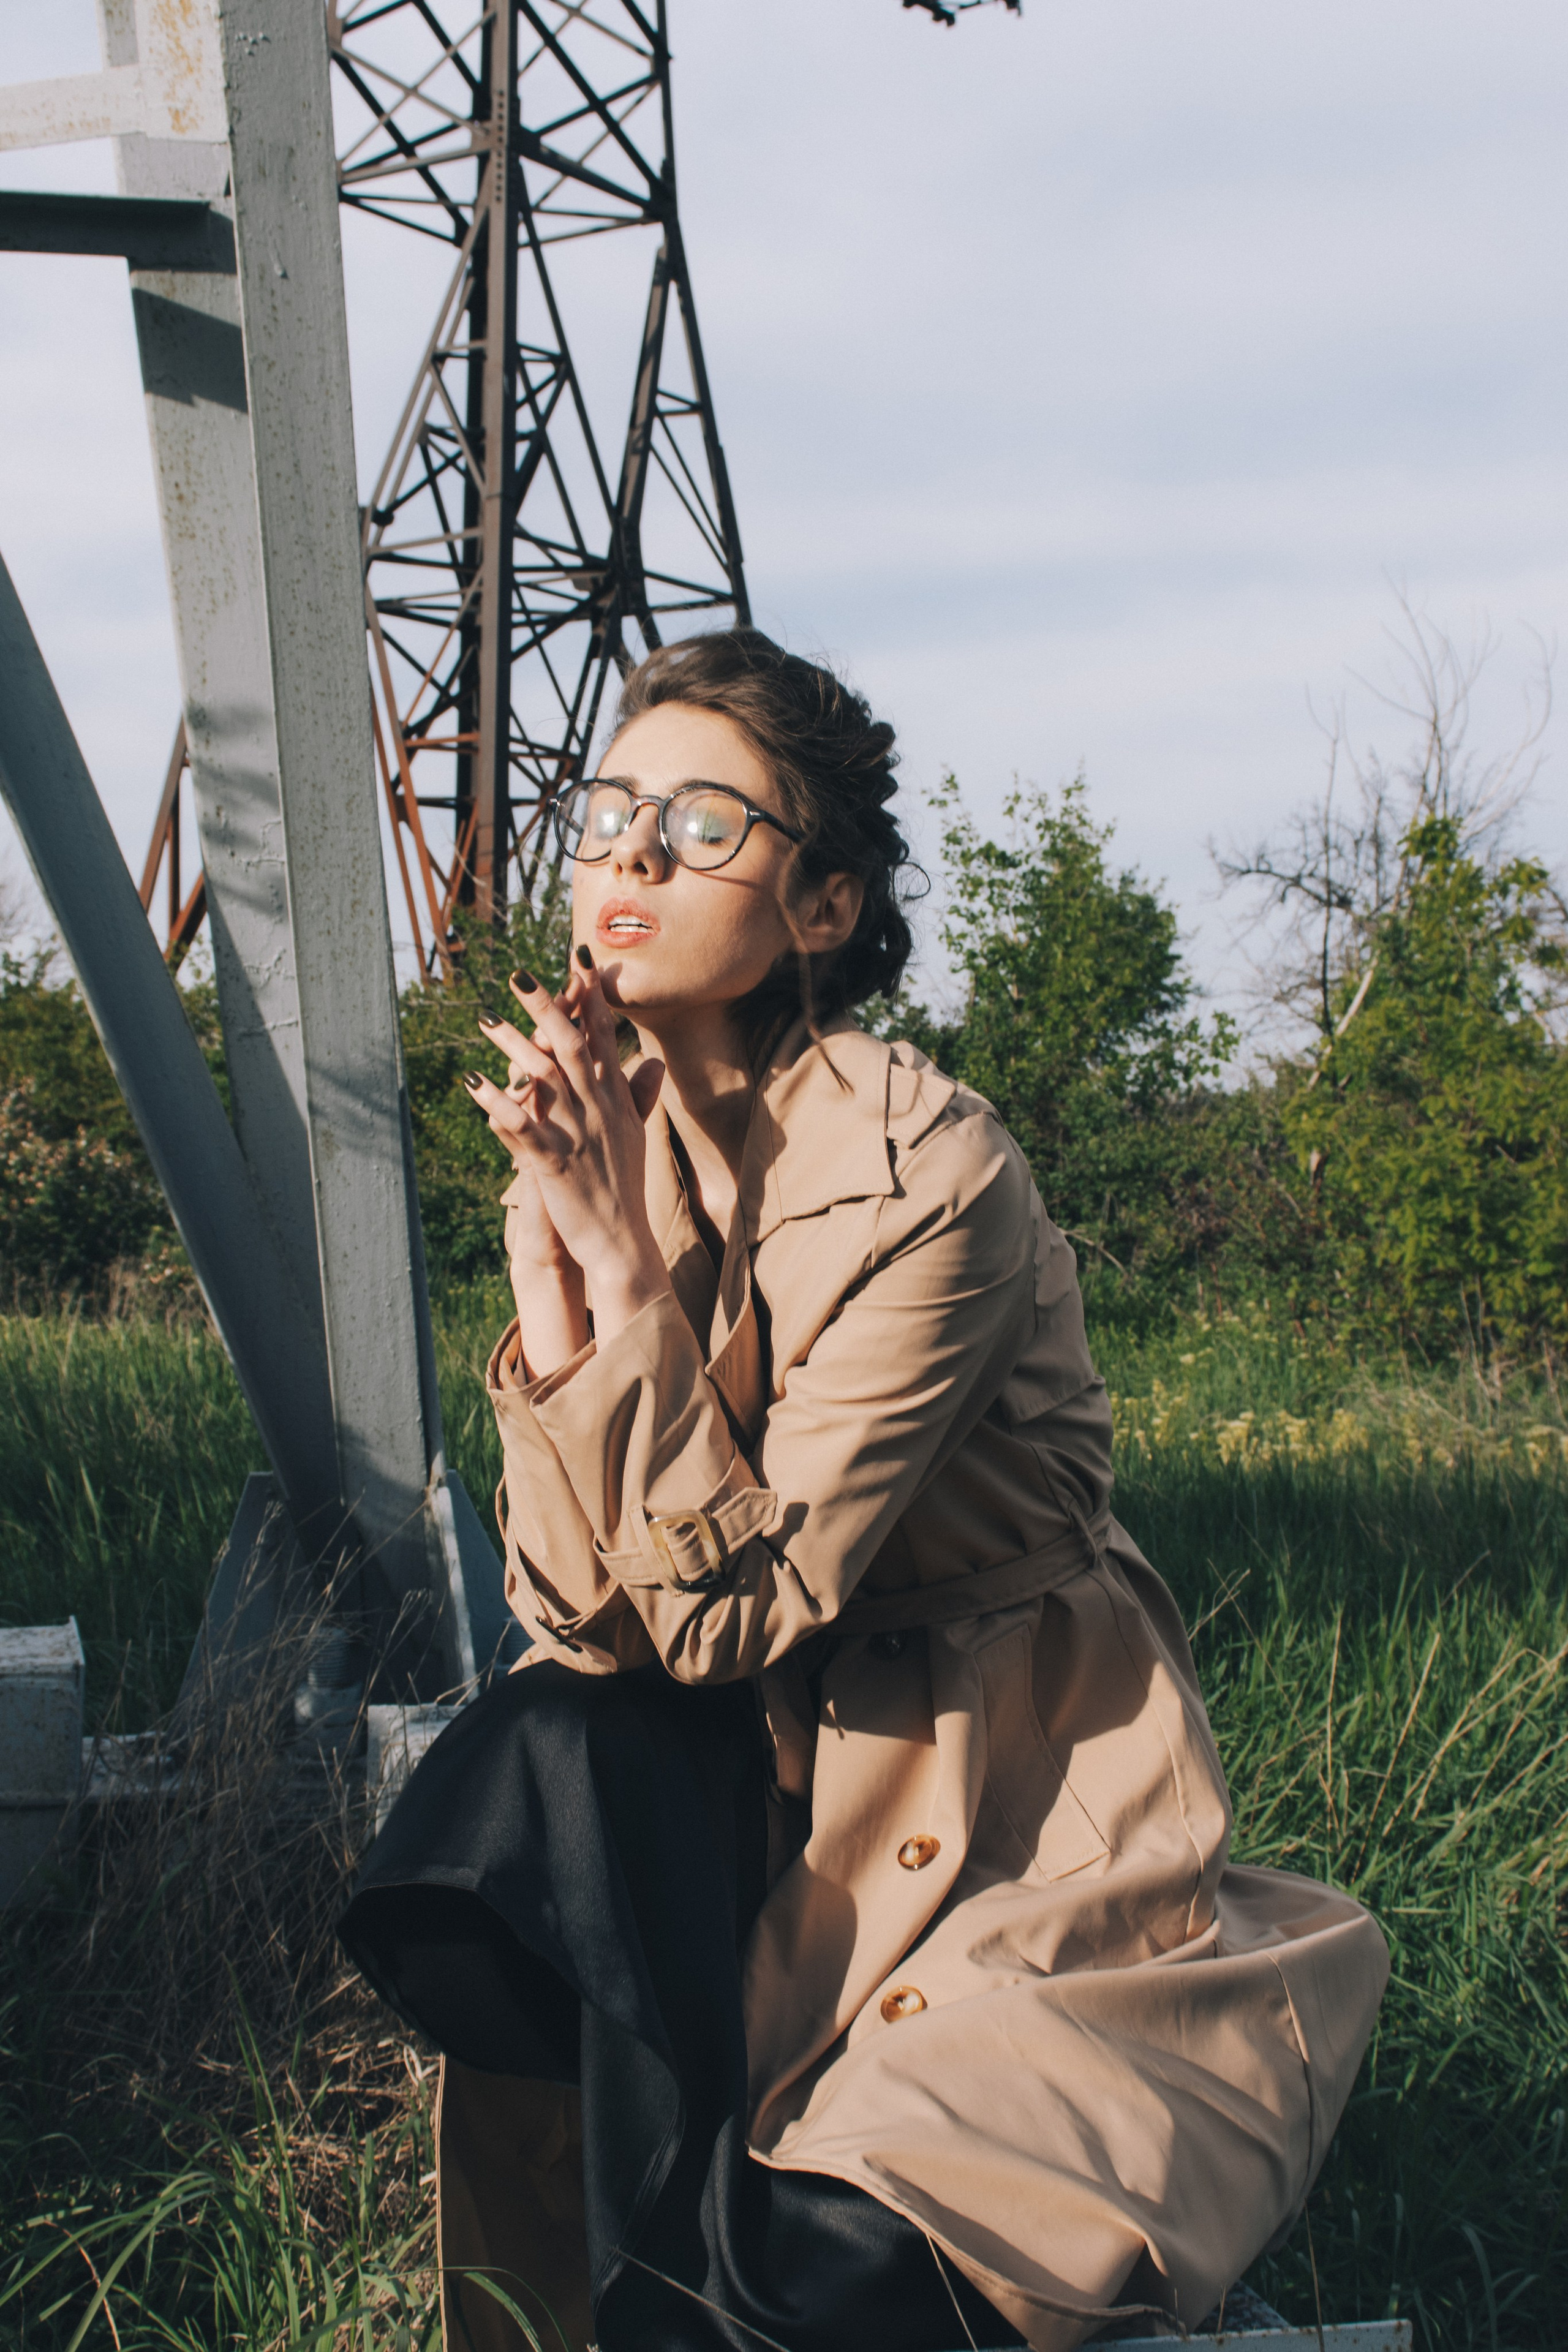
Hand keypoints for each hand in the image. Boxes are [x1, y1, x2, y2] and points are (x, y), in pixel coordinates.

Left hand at [466, 956, 669, 1341]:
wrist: (622, 1242)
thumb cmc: (624, 1187)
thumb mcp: (635, 1135)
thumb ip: (640, 1094)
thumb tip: (655, 1060)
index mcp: (617, 1100)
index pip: (605, 1038)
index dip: (592, 998)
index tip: (579, 960)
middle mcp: (600, 1110)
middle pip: (574, 1046)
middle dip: (549, 1007)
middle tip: (521, 975)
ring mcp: (577, 1134)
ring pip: (546, 1078)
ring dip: (514, 1045)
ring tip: (487, 1018)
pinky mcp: (553, 1163)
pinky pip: (522, 1126)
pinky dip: (498, 1102)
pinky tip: (473, 1083)